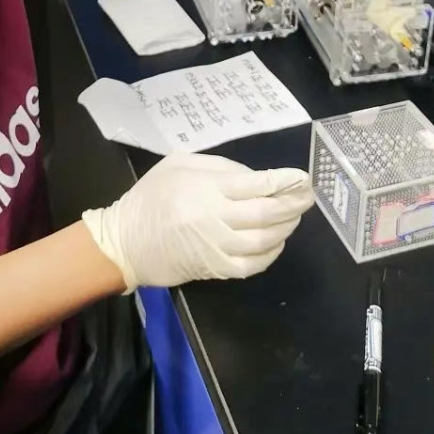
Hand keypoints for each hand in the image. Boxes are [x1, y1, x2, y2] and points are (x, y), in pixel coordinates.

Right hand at [81, 151, 314, 292]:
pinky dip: (271, 254)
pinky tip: (277, 242)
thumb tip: (255, 178)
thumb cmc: (152, 196)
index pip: (256, 184)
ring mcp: (218, 247)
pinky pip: (253, 265)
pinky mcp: (216, 269)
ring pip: (265, 240)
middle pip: (267, 213)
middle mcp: (216, 218)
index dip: (284, 181)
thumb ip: (219, 166)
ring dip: (286, 228)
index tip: (302, 177)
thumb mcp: (179, 164)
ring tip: (294, 216)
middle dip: (293, 204)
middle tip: (308, 196)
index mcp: (207, 189)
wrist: (126, 242)